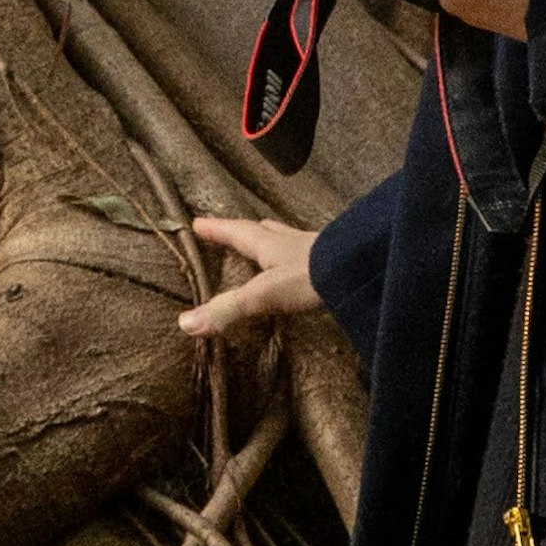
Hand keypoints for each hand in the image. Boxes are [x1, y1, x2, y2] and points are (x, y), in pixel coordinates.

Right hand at [180, 213, 326, 342]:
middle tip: (234, 230)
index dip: (216, 229)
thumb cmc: (310, 277)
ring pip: (289, 239)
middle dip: (246, 231)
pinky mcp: (335, 262)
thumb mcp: (262, 295)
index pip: (236, 233)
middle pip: (263, 231)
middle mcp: (291, 243)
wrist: (361, 272)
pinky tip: (306, 264)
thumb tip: (184, 323)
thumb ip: (227, 309)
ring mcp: (316, 250)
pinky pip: (311, 255)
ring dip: (275, 240)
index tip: (197, 222)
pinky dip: (301, 257)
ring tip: (269, 239)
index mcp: (269, 246)